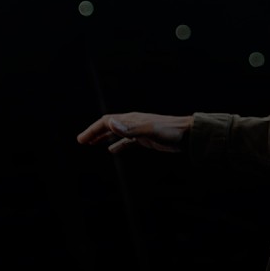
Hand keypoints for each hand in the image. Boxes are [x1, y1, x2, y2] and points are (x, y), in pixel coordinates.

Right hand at [77, 112, 192, 152]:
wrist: (188, 134)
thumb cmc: (170, 131)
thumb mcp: (148, 130)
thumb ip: (129, 128)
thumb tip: (109, 122)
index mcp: (131, 119)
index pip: (106, 122)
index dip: (92, 130)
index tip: (81, 140)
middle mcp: (133, 123)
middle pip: (109, 126)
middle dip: (94, 133)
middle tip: (81, 141)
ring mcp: (139, 130)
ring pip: (116, 133)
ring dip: (103, 138)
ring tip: (91, 144)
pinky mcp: (146, 138)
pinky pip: (127, 141)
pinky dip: (117, 145)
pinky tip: (112, 151)